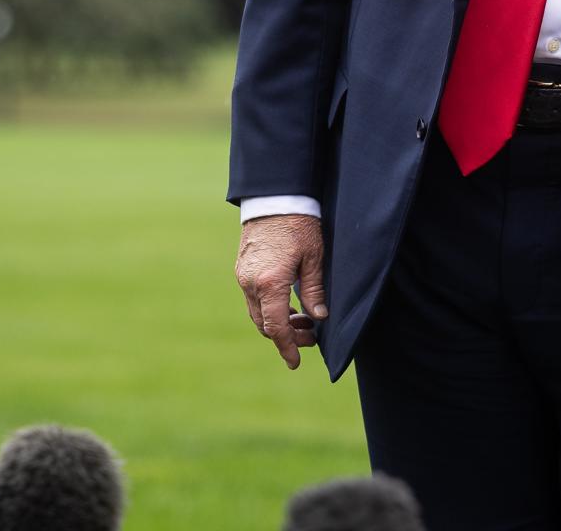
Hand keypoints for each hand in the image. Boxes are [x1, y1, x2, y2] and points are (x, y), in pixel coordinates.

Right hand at [234, 213, 326, 369]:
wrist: (273, 197)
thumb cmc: (298, 224)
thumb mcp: (314, 257)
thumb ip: (314, 290)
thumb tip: (319, 317)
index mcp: (270, 283)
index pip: (276, 328)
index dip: (287, 348)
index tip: (295, 363)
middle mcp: (251, 283)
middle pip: (265, 324)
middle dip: (287, 337)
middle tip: (311, 336)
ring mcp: (243, 276)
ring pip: (257, 313)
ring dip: (278, 323)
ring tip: (303, 320)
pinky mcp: (242, 269)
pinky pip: (253, 299)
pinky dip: (269, 308)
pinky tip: (288, 304)